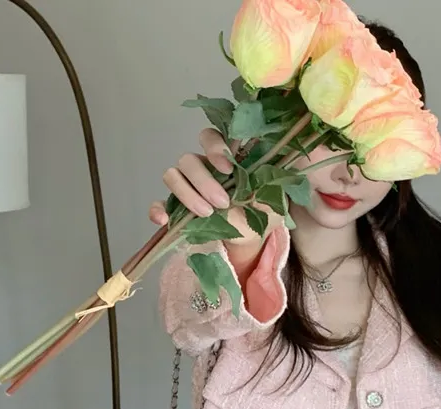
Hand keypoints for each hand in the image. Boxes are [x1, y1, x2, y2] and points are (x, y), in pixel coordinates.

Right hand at [149, 129, 279, 247]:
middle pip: (188, 158)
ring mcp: (189, 186)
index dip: (215, 148)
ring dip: (187, 194)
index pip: (210, 137)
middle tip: (222, 203)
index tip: (228, 168)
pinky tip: (165, 220)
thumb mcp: (276, 195)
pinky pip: (160, 202)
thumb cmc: (264, 213)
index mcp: (226, 158)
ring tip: (207, 214)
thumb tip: (281, 161)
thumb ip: (275, 178)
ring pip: (172, 175)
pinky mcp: (179, 208)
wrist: (253, 240)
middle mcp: (204, 167)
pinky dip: (159, 209)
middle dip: (204, 181)